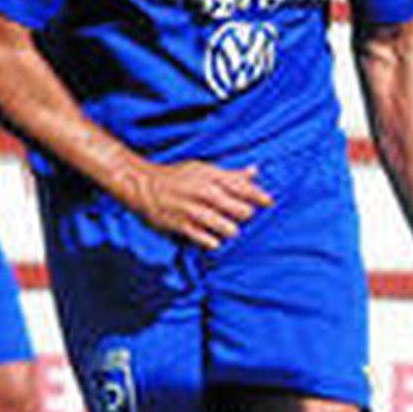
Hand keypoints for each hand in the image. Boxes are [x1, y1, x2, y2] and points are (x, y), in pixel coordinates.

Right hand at [125, 159, 273, 248]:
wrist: (142, 185)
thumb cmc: (177, 177)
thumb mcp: (202, 169)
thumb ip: (230, 174)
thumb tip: (255, 171)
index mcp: (211, 176)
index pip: (243, 187)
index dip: (260, 196)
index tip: (270, 203)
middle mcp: (204, 192)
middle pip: (242, 211)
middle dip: (244, 215)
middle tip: (238, 215)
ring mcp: (193, 210)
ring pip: (229, 229)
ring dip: (230, 230)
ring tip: (224, 227)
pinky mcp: (182, 226)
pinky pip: (208, 240)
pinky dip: (213, 241)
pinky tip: (211, 237)